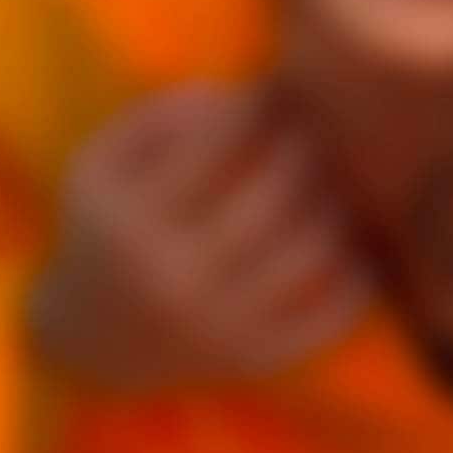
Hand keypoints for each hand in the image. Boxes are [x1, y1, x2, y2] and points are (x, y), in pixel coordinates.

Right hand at [28, 78, 376, 391]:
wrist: (94, 341)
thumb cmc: (115, 224)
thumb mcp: (109, 160)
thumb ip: (169, 112)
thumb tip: (254, 97)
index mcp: (127, 220)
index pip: (215, 142)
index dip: (261, 107)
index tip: (281, 92)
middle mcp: (170, 280)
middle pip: (273, 196)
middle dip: (310, 150)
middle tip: (326, 130)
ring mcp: (216, 327)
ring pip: (310, 251)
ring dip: (339, 204)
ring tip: (342, 180)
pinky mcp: (255, 360)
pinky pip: (330, 314)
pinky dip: (357, 273)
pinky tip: (356, 242)